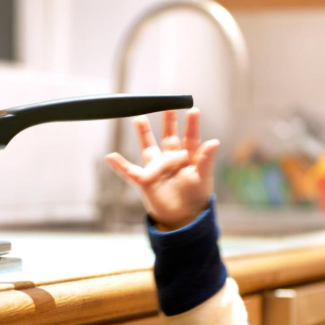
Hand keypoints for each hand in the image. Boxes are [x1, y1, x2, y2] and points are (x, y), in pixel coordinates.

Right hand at [105, 108, 219, 230]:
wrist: (184, 219)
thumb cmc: (195, 197)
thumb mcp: (203, 177)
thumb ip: (206, 160)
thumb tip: (214, 141)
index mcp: (188, 158)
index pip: (190, 138)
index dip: (191, 125)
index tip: (193, 110)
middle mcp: (171, 160)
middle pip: (169, 136)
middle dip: (169, 122)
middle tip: (168, 106)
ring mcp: (157, 168)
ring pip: (149, 147)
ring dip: (144, 134)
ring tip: (139, 118)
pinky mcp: (146, 180)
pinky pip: (130, 171)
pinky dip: (119, 165)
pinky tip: (110, 156)